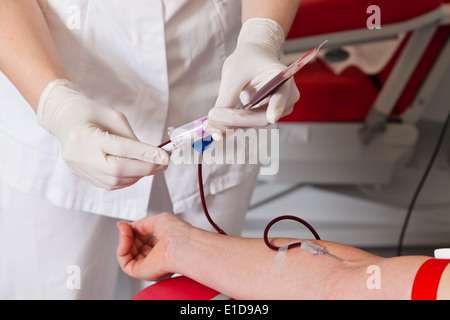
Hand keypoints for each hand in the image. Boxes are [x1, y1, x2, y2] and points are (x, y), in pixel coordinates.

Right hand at [37, 79, 168, 189]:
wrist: (63, 118)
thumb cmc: (91, 112)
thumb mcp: (114, 116)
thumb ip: (131, 138)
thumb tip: (151, 157)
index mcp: (85, 135)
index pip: (121, 149)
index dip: (145, 155)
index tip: (165, 157)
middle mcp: (78, 155)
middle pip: (118, 170)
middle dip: (145, 168)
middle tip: (163, 164)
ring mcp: (77, 168)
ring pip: (114, 182)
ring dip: (138, 176)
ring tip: (152, 166)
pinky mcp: (80, 175)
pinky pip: (108, 184)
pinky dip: (126, 180)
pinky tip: (136, 171)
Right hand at [116, 212, 191, 280]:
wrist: (181, 245)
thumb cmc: (177, 233)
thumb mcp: (157, 220)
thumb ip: (140, 224)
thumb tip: (124, 226)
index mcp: (165, 244)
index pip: (144, 238)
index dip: (134, 230)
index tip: (127, 224)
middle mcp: (158, 256)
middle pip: (134, 246)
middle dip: (128, 234)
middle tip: (125, 227)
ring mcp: (150, 264)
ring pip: (128, 254)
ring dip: (124, 240)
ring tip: (125, 231)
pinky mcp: (142, 272)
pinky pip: (125, 263)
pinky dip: (122, 250)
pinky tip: (125, 241)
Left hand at [206, 18, 299, 139]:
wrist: (253, 56)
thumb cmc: (246, 59)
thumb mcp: (233, 74)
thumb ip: (227, 98)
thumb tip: (214, 123)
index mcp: (283, 78)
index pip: (281, 97)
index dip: (276, 108)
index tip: (272, 117)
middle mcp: (286, 97)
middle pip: (262, 117)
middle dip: (235, 121)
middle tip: (211, 122)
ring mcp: (278, 109)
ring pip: (253, 123)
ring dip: (230, 126)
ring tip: (209, 125)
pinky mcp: (265, 115)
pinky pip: (249, 123)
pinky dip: (231, 125)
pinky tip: (215, 128)